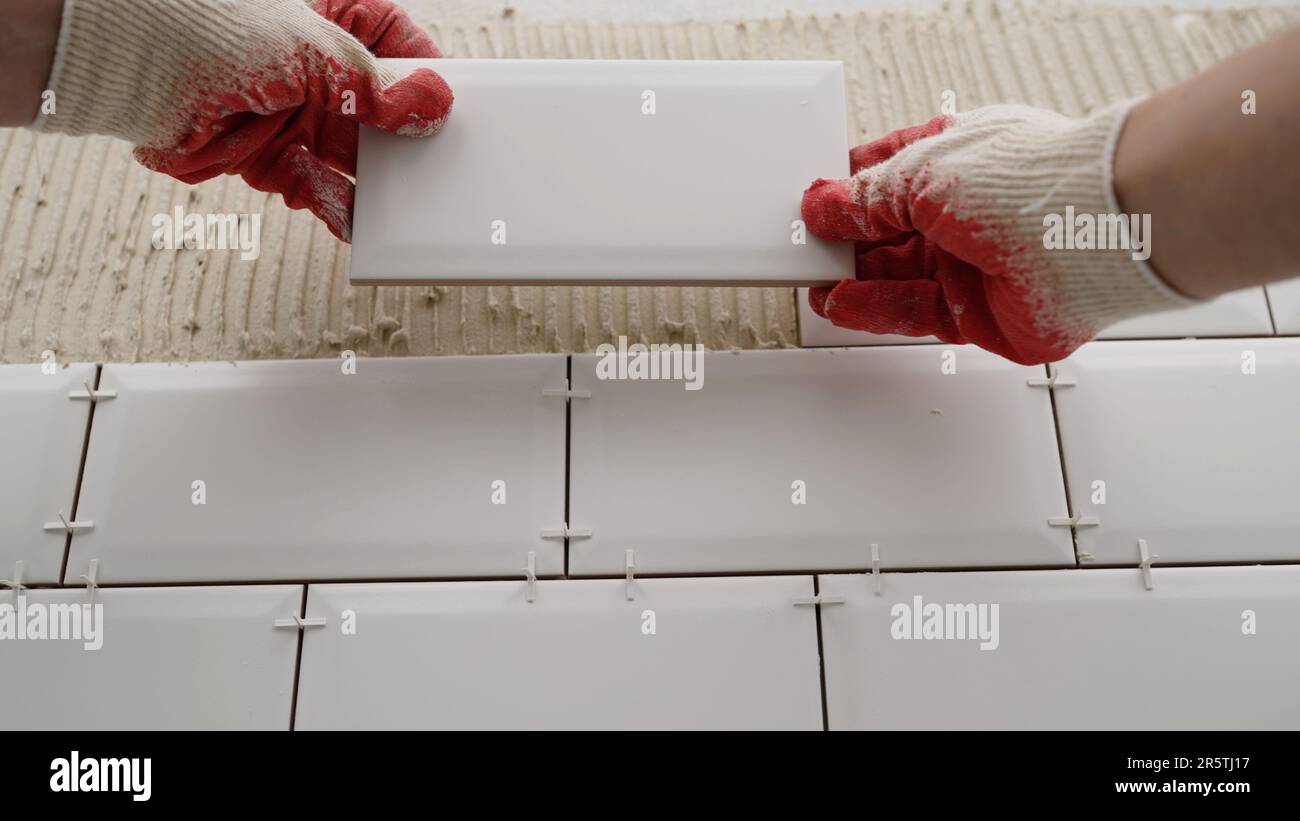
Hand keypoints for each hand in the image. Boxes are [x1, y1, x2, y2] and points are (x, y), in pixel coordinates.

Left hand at [38, 0, 451, 242]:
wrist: (130, 65)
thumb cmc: (214, 26)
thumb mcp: (316, 52)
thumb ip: (377, 87)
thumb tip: (433, 106)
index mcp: (325, 14)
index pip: (392, 38)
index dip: (425, 69)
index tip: (454, 100)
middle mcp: (307, 63)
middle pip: (377, 104)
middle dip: (406, 135)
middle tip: (438, 156)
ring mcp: (286, 110)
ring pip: (349, 150)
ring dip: (379, 179)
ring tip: (411, 201)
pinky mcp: (263, 156)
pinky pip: (314, 186)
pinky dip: (338, 207)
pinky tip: (364, 222)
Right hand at [800, 103, 1193, 364]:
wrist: (1089, 236)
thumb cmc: (1029, 183)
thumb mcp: (921, 172)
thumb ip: (867, 196)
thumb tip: (825, 203)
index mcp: (964, 159)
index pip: (896, 172)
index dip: (854, 185)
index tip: (818, 198)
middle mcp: (972, 213)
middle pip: (893, 230)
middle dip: (848, 236)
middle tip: (807, 245)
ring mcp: (975, 264)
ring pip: (898, 274)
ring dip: (854, 277)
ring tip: (813, 279)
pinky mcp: (978, 313)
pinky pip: (913, 313)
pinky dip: (874, 308)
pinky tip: (842, 303)